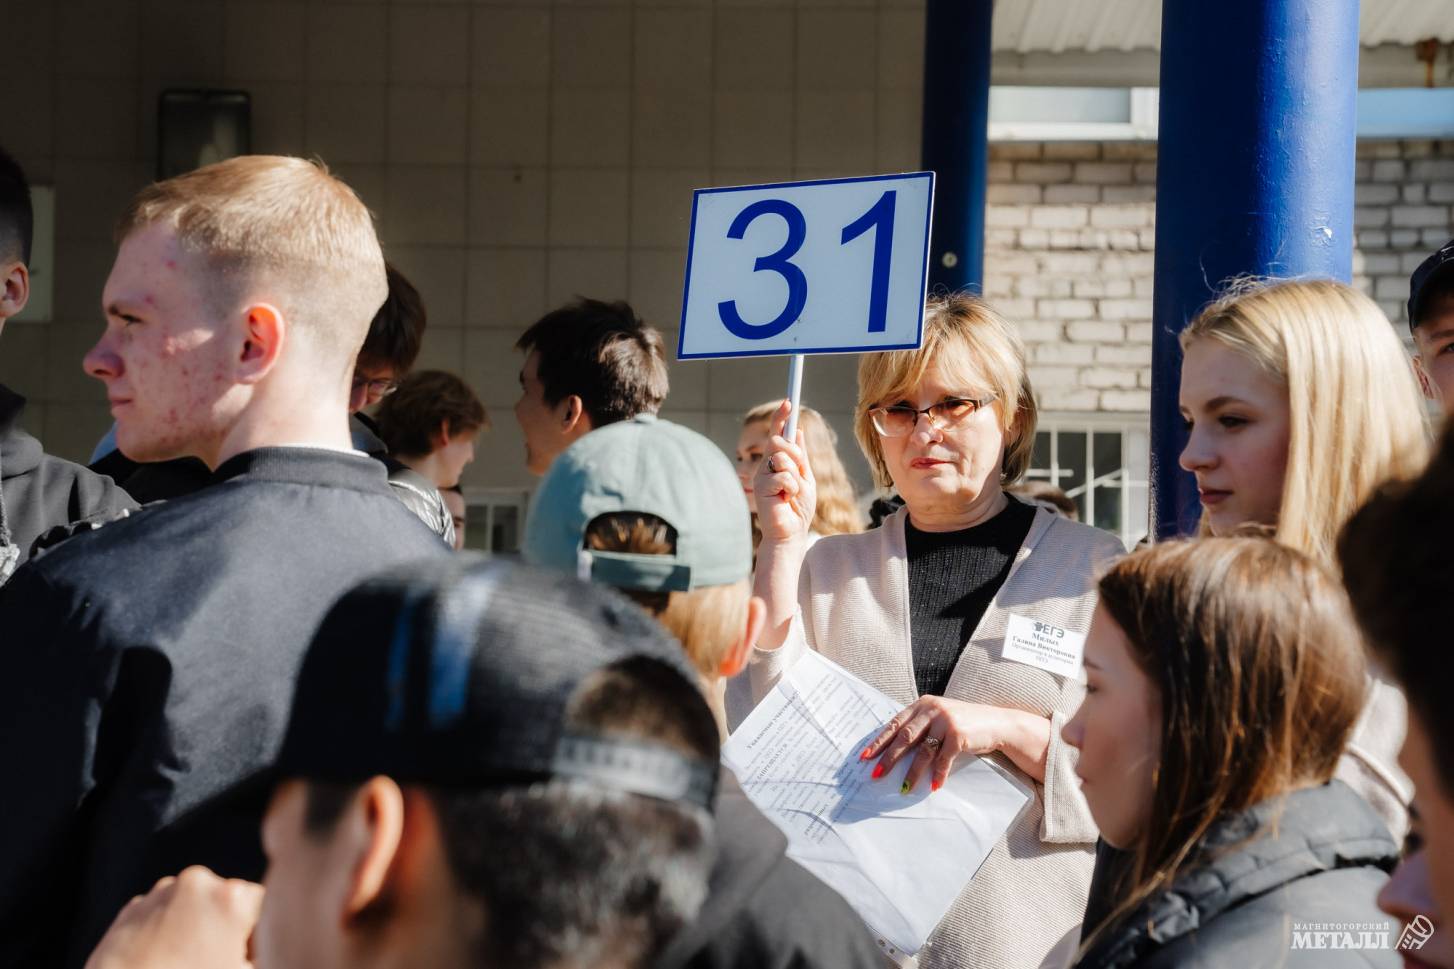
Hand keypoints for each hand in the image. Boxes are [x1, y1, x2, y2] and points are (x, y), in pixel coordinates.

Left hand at [86, 866, 262, 968]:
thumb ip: (261, 957)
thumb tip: (263, 954)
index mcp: (231, 896)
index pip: (266, 904)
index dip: (261, 935)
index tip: (248, 959)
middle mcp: (197, 882)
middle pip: (228, 901)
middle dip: (226, 929)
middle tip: (216, 962)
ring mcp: (160, 893)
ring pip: (192, 906)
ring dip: (196, 929)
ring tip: (186, 964)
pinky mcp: (132, 908)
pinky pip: (162, 914)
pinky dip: (167, 932)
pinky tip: (164, 962)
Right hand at [752, 399, 816, 544]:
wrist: (791, 533)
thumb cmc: (797, 508)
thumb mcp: (805, 478)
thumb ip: (800, 457)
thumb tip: (798, 431)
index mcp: (778, 461)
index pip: (778, 433)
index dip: (782, 417)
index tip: (789, 401)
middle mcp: (767, 465)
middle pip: (779, 441)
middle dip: (794, 454)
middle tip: (798, 472)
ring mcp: (762, 475)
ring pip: (782, 458)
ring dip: (795, 477)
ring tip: (791, 493)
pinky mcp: (761, 487)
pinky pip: (784, 477)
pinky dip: (792, 489)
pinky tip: (786, 500)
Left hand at [860, 696, 1051, 793]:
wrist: (996, 722)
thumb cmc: (963, 723)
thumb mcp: (938, 717)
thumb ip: (919, 726)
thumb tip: (892, 751)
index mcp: (922, 704)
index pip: (895, 724)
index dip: (879, 741)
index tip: (865, 756)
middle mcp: (932, 710)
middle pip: (904, 738)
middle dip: (889, 758)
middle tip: (877, 774)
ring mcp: (946, 721)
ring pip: (923, 751)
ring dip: (912, 772)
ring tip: (903, 788)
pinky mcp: (959, 735)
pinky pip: (943, 759)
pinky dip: (938, 774)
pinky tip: (934, 786)